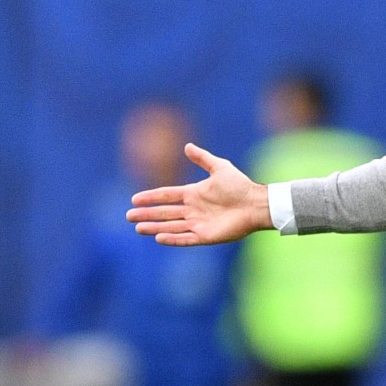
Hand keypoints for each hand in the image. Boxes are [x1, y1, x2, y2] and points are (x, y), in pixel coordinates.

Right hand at [126, 143, 272, 245]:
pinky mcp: (206, 236)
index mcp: (194, 194)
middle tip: (129, 216)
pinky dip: (173, 239)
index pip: (167, 196)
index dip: (151, 197)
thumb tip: (187, 146)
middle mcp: (193, 210)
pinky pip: (185, 239)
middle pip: (165, 213)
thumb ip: (203, 158)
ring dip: (155, 227)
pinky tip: (159, 237)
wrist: (256, 203)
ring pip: (171, 227)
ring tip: (138, 228)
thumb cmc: (240, 186)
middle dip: (147, 214)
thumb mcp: (220, 168)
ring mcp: (198, 224)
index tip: (134, 199)